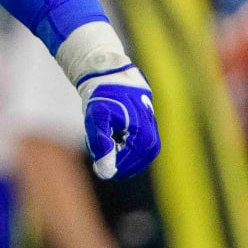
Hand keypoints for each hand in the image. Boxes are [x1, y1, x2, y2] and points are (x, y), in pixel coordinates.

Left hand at [76, 64, 159, 179]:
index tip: (95, 162)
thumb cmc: (103, 96)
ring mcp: (152, 137)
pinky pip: (136, 153)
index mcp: (143, 136)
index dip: (109, 166)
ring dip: (118, 157)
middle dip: (114, 162)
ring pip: (134, 160)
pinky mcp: (148, 135)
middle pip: (132, 165)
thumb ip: (100, 144)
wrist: (112, 77)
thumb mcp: (97, 118)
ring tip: (103, 142)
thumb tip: (105, 170)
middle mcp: (152, 139)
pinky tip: (111, 138)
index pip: (126, 165)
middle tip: (98, 153)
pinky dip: (122, 151)